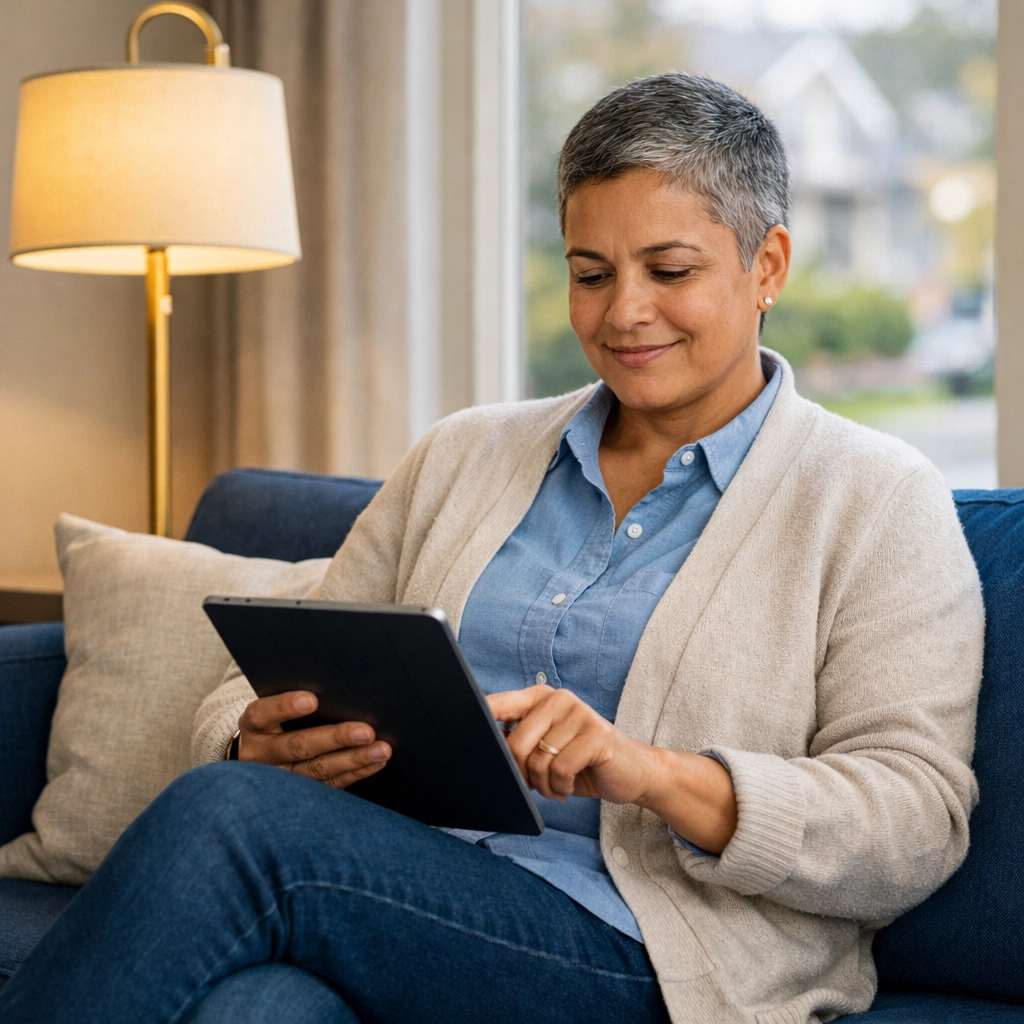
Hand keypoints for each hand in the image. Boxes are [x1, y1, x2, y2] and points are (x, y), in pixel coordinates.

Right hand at [237, 691, 390, 788]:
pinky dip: (355, 773)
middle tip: (366, 731)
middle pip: (297, 746)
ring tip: (380, 749)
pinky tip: (375, 762)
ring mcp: (279, 779)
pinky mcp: (297, 795)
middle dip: (335, 738)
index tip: (311, 700)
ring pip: (316, 770)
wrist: (256, 757)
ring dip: (353, 759)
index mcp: (253, 725)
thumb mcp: (272, 709)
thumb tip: (338, 685)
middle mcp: (261, 754)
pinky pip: (329, 785)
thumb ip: (296, 700)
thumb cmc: (274, 722)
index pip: (263, 714)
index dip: (285, 707)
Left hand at [486, 684, 657, 804]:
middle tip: (535, 784)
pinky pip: (561, 769)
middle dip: (521, 774)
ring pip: (538, 761)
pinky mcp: (597, 736)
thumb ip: (520, 740)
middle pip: (515, 742)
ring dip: (544, 785)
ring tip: (557, 785)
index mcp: (541, 697)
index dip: (479, 721)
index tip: (464, 736)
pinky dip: (561, 787)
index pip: (499, 704)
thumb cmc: (582, 761)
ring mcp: (580, 714)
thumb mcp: (546, 747)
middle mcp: (559, 699)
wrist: (632, 771)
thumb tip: (484, 749)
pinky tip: (570, 786)